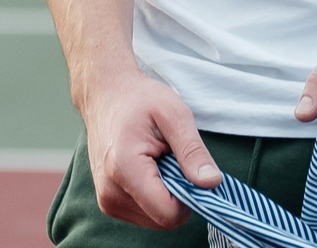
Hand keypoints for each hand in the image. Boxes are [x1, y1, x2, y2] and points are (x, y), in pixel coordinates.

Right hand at [77, 67, 221, 228]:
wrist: (105, 95)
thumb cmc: (139, 99)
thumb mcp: (174, 114)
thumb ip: (192, 151)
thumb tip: (211, 183)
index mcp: (124, 168)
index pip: (168, 213)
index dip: (190, 197)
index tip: (189, 169)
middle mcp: (110, 191)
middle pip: (164, 219)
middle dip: (178, 194)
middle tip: (172, 158)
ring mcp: (107, 199)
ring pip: (156, 219)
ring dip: (166, 195)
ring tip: (158, 160)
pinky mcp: (108, 202)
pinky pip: (145, 214)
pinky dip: (154, 196)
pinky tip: (149, 169)